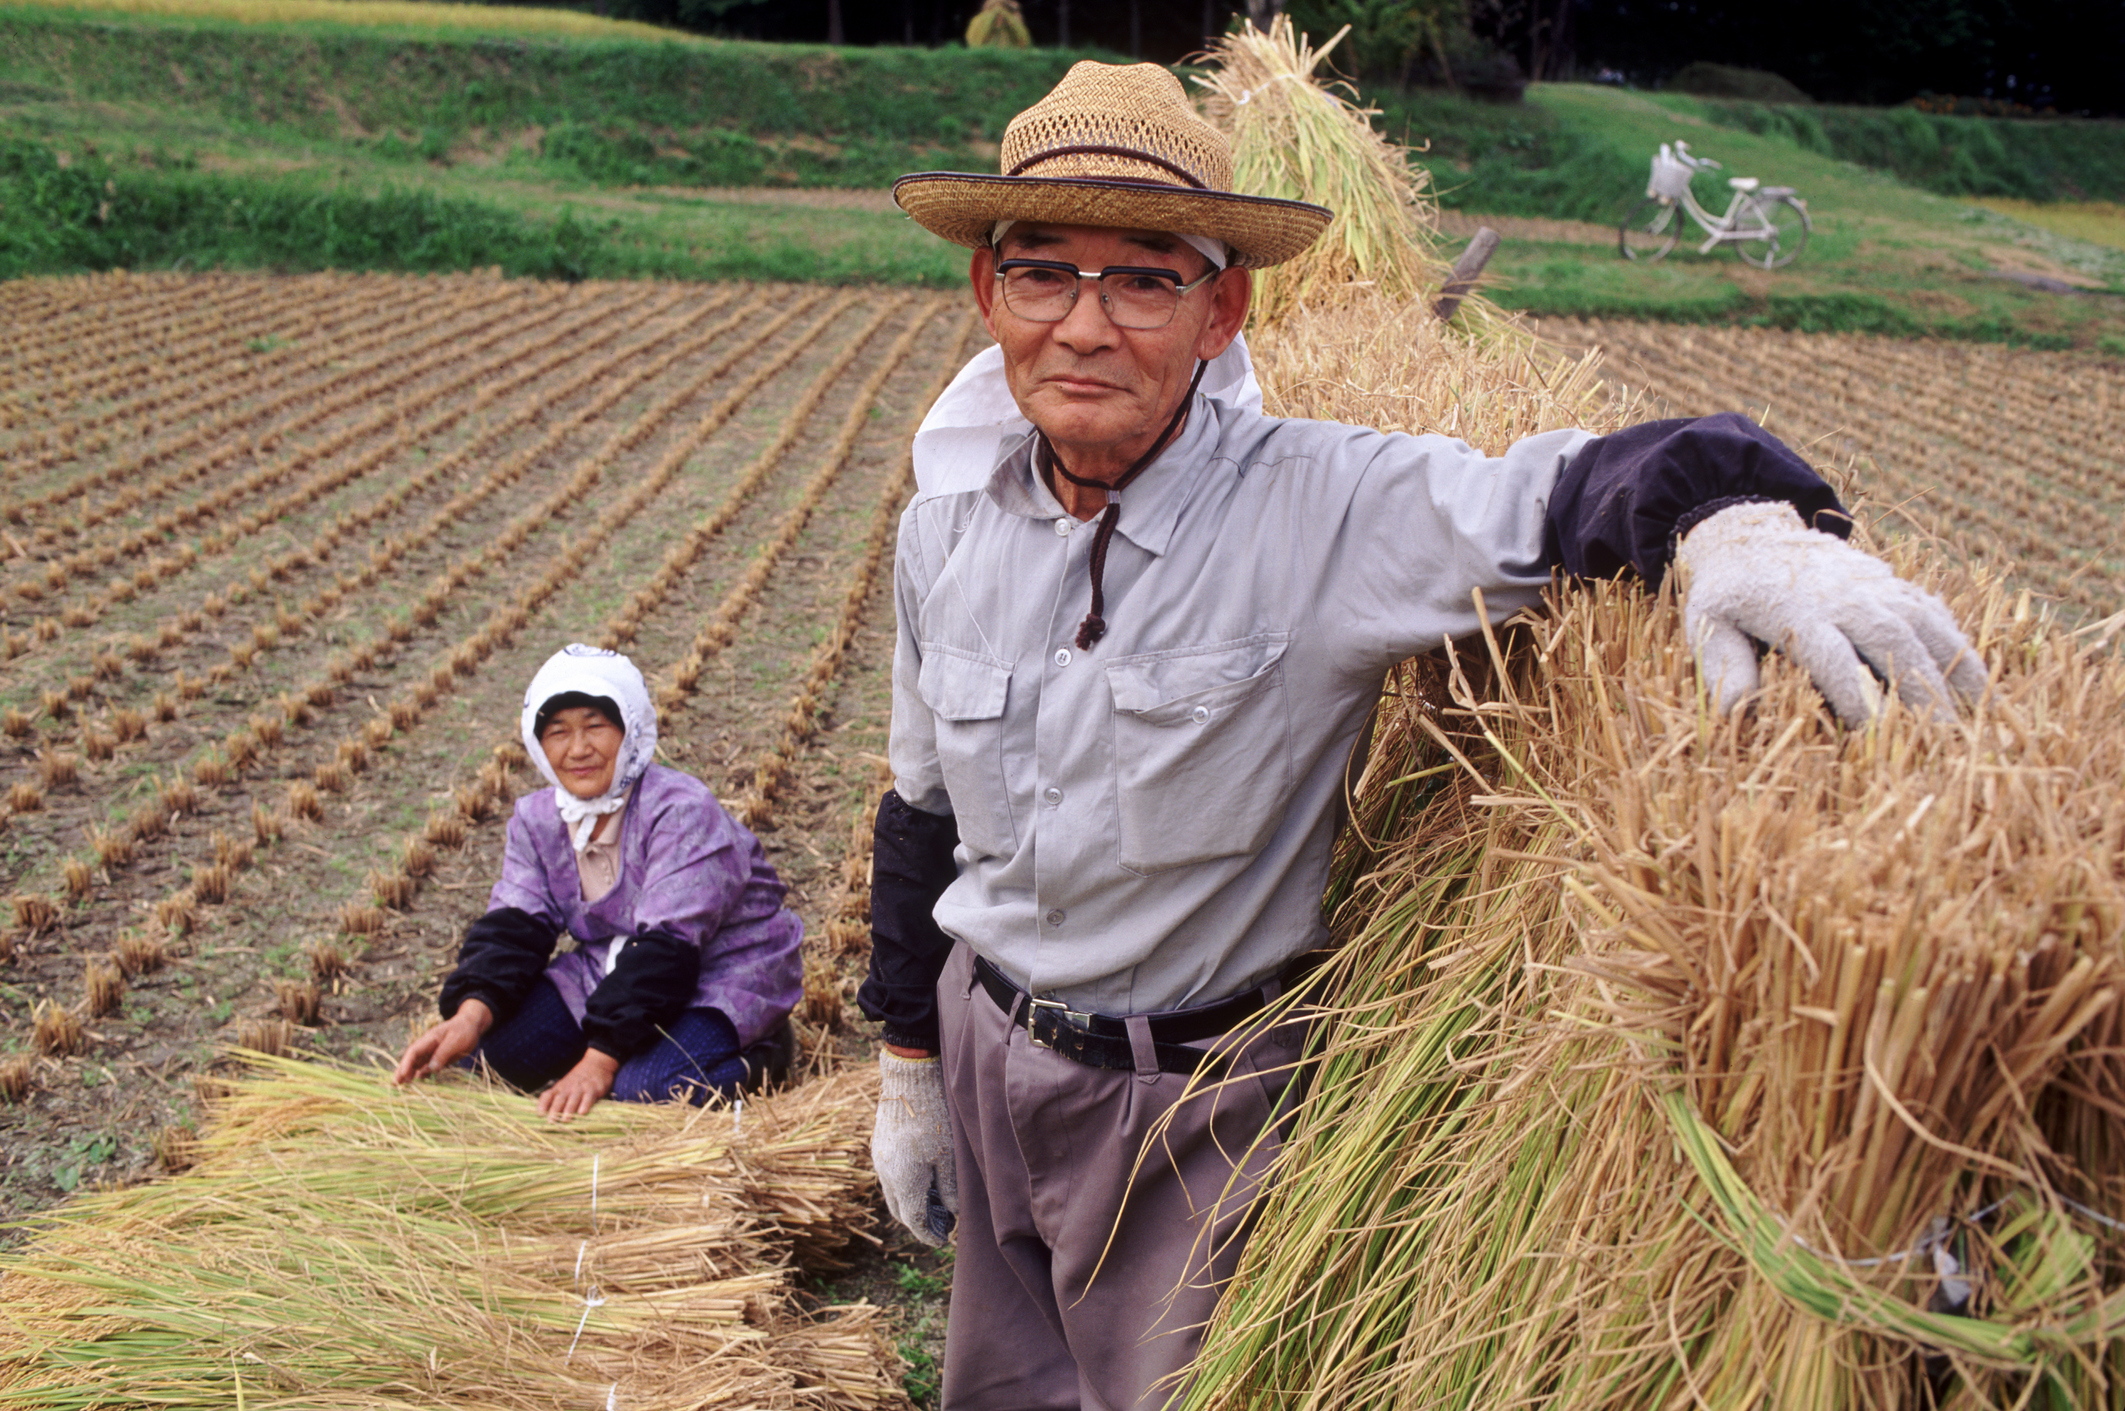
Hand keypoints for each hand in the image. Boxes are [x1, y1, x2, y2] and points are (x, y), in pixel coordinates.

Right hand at [393, 1000, 492, 1084]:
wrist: (472, 1024)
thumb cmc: (464, 1030)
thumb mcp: (456, 1040)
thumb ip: (443, 1053)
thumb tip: (431, 1068)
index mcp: (430, 1039)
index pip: (414, 1051)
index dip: (407, 1064)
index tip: (402, 1075)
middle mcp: (427, 1045)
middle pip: (412, 1058)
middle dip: (403, 1070)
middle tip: (394, 1084)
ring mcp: (432, 1051)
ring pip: (418, 1063)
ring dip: (410, 1073)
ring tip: (402, 1086)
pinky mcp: (438, 1057)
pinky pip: (427, 1066)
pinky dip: (421, 1073)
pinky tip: (418, 1081)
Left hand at [539, 1048, 618, 1120]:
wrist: (597, 1065)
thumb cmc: (578, 1081)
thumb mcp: (565, 1087)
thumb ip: (557, 1099)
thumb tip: (546, 1117)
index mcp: (559, 1088)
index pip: (548, 1095)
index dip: (542, 1104)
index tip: (539, 1114)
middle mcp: (568, 1088)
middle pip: (559, 1098)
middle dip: (554, 1109)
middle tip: (551, 1121)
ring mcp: (581, 1088)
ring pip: (573, 1099)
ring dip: (568, 1109)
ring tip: (565, 1120)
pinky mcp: (593, 1089)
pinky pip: (588, 1098)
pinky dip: (585, 1105)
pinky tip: (582, 1112)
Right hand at [873, 1048, 957, 1245]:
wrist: (908, 1079)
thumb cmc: (935, 1116)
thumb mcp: (950, 1156)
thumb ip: (950, 1189)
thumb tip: (952, 1212)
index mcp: (904, 1181)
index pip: (914, 1221)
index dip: (930, 1234)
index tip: (943, 1241)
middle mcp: (887, 1175)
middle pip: (901, 1211)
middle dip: (920, 1222)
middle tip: (942, 1224)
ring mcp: (880, 1159)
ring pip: (893, 1194)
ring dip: (911, 1203)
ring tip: (935, 1201)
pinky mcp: (879, 1145)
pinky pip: (889, 1176)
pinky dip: (904, 1186)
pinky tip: (923, 1177)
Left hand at [1677, 501, 1985, 724]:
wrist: (1752, 535)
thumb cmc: (1728, 594)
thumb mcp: (1708, 624)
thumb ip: (1724, 666)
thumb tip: (1734, 713)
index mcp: (1795, 611)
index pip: (1832, 656)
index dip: (1855, 694)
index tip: (1875, 733)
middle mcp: (1843, 596)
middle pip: (1891, 640)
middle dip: (1919, 689)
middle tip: (1942, 740)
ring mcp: (1873, 586)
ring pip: (1923, 624)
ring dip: (1953, 667)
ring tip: (1977, 715)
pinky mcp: (1892, 584)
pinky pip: (1934, 613)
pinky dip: (1959, 646)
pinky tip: (1979, 685)